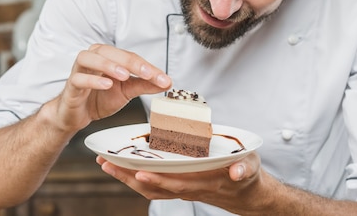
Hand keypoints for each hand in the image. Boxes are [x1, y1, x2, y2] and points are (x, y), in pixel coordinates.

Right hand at [45, 44, 171, 133]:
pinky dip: (93, 81)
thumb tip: (167, 82)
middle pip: (110, 52)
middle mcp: (93, 58)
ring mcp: (79, 70)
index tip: (163, 78)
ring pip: (90, 58)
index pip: (129, 56)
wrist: (76, 115)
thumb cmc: (99, 98)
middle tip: (147, 73)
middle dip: (130, 62)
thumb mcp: (126, 91)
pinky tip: (107, 85)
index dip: (146, 66)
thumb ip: (145, 84)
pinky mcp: (71, 85)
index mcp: (107, 56)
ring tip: (125, 75)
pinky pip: (79, 79)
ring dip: (108, 65)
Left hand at [96, 152, 263, 213]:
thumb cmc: (247, 173)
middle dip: (130, 177)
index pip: (177, 182)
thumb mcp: (250, 166)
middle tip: (107, 163)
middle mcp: (189, 188)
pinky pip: (153, 186)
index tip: (139, 170)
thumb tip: (237, 172)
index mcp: (204, 182)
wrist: (246, 193)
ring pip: (150, 188)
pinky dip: (136, 179)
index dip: (158, 178)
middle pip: (155, 187)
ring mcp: (182, 189)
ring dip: (127, 178)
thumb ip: (244, 168)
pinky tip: (122, 169)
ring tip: (106, 163)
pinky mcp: (179, 186)